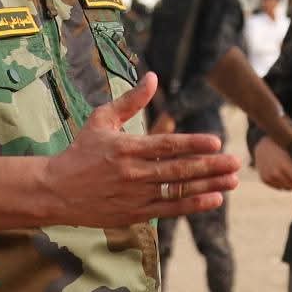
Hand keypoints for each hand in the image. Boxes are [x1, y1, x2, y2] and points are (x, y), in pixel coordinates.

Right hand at [39, 72, 239, 227]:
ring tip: (233, 181)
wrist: (56, 191)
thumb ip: (130, 101)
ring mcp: (134, 196)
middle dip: (210, 166)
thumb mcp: (101, 120)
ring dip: (208, 186)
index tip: (216, 141)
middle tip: (236, 162)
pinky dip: (192, 205)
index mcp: (125, 148)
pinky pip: (169, 210)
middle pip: (178, 170)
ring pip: (177, 191)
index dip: (192, 144)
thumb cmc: (81, 151)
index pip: (165, 146)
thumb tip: (153, 77)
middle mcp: (132, 173)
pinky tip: (214, 198)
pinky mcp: (134, 214)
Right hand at [254, 137, 291, 195]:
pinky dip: (282, 184)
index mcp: (284, 165)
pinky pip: (278, 187)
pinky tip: (283, 176)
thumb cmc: (281, 146)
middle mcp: (275, 173)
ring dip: (290, 185)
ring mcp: (268, 177)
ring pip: (285, 188)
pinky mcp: (264, 179)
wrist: (262, 144)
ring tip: (291, 176)